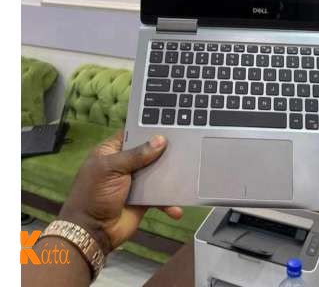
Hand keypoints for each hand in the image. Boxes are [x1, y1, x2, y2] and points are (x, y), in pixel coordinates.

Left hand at [59, 131, 181, 254]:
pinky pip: (160, 195)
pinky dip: (168, 202)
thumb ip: (136, 154)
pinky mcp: (144, 199)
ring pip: (158, 172)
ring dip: (170, 175)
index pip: (132, 134)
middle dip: (165, 151)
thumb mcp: (111, 169)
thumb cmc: (95, 194)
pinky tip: (176, 208)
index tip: (169, 123)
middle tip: (187, 143)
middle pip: (149, 152)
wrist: (92, 233)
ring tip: (188, 173)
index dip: (147, 129)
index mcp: (112, 152)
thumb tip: (161, 139)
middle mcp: (125, 164)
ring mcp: (135, 181)